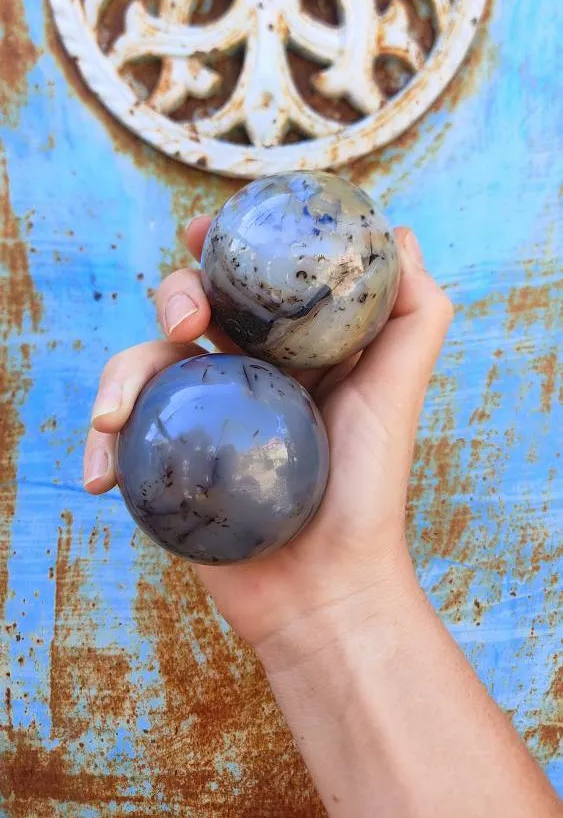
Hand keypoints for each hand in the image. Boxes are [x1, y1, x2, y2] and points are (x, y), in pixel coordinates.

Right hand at [84, 219, 452, 653]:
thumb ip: (414, 313)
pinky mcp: (168, 462)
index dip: (220, 248)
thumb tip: (400, 234)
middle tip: (185, 324)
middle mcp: (242, 374)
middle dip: (171, 296)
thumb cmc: (370, 489)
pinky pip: (120, 435)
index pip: (246, 282)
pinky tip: (99, 474)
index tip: (203, 231)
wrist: (328, 587)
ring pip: (142, 365)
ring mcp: (201, 417)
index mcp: (288, 350)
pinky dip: (100, 446)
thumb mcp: (398, 390)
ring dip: (118, 376)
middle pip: (186, 308)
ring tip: (114, 414)